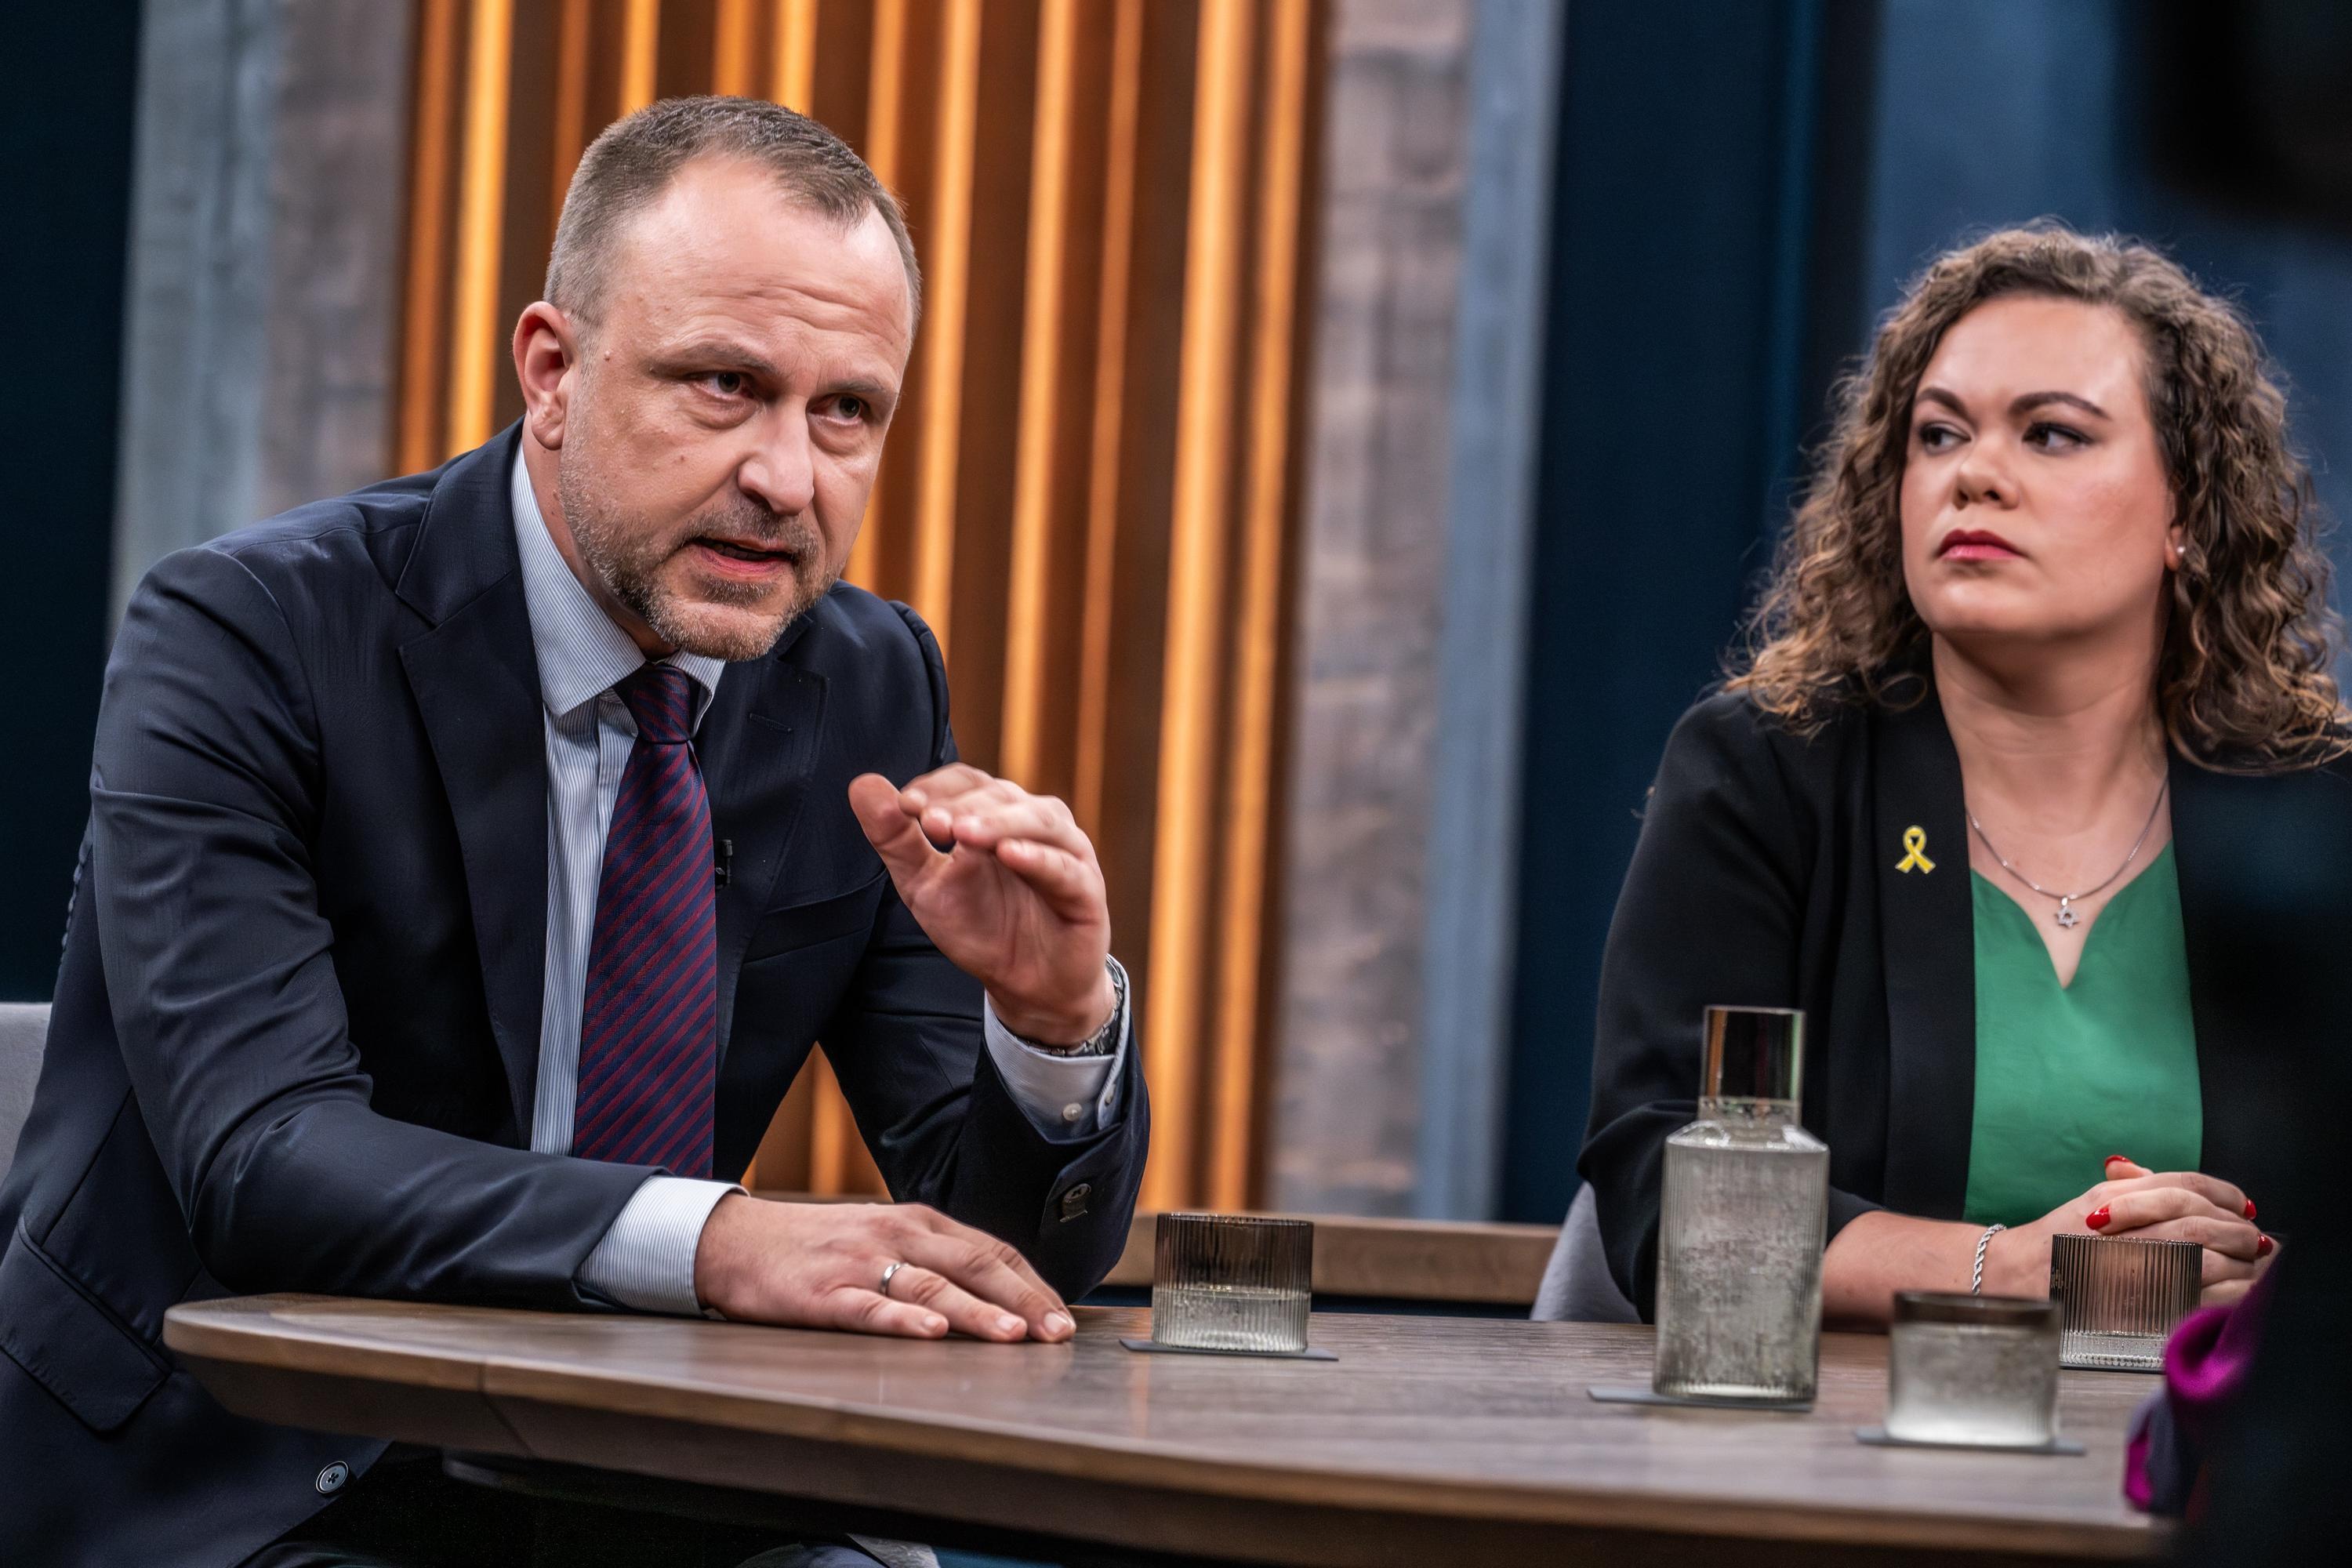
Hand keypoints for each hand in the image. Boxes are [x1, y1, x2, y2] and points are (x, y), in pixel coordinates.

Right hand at [692, 1194, 1074, 1341]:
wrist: (736, 1240)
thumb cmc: (817, 1245)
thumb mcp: (883, 1238)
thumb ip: (933, 1257)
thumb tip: (996, 1291)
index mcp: (917, 1223)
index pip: (991, 1251)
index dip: (1032, 1284)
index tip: (1064, 1315)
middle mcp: (896, 1236)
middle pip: (973, 1266)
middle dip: (1022, 1301)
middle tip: (1057, 1333)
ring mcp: (859, 1263)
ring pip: (931, 1287)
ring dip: (977, 1312)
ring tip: (1013, 1337)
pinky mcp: (822, 1293)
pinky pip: (869, 1308)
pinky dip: (903, 1320)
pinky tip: (931, 1333)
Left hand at [848, 765, 1116, 1042]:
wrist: (1027, 986)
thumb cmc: (980, 928)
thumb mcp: (925, 886)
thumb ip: (896, 839)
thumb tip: (862, 784)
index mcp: (996, 815)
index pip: (968, 782)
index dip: (938, 787)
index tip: (905, 806)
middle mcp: (1035, 823)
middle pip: (1001, 796)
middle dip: (962, 806)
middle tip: (930, 822)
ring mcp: (1066, 853)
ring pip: (1038, 821)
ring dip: (999, 822)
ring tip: (965, 833)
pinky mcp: (1087, 890)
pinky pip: (1065, 867)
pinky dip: (1039, 857)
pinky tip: (1010, 854)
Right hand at [1987, 1156, 2269, 1305]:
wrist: (2017, 1280)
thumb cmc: (2056, 1244)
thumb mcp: (2090, 1204)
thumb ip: (2129, 1187)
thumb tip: (2162, 1178)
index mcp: (2117, 1198)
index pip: (2186, 1185)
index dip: (2223, 1193)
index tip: (2243, 1205)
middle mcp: (2124, 1225)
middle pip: (2201, 1219)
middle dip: (2237, 1230)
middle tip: (2256, 1241)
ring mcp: (2131, 1262)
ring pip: (2206, 1255)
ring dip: (2240, 1262)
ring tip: (2254, 1266)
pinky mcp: (2138, 1300)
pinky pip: (2198, 1293)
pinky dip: (2228, 1292)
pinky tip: (2239, 1291)